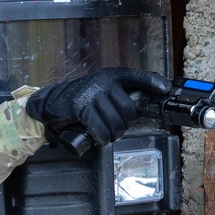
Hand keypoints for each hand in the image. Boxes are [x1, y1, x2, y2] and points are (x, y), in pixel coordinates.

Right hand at [27, 67, 146, 146]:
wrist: (49, 104)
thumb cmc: (77, 101)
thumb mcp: (99, 91)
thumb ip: (115, 94)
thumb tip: (140, 105)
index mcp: (109, 76)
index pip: (135, 76)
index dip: (151, 82)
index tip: (164, 89)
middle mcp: (102, 82)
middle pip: (128, 109)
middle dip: (125, 124)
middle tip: (117, 129)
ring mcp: (91, 94)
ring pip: (115, 122)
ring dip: (113, 134)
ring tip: (108, 135)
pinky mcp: (81, 108)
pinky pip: (100, 129)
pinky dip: (102, 138)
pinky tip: (100, 138)